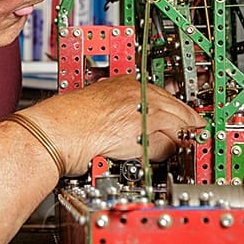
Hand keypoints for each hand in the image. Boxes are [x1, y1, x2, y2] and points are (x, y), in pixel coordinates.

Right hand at [21, 75, 206, 175]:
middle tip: (192, 142)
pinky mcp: (140, 130)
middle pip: (182, 109)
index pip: (169, 96)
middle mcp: (137, 91)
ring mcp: (140, 108)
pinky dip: (166, 154)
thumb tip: (141, 125)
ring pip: (179, 126)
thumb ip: (124, 110)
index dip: (181, 114)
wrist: (52, 132)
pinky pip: (167, 144)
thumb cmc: (66, 123)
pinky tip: (154, 160)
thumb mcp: (99, 105)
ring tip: (174, 154)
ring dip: (180, 142)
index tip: (188, 125)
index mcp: (127, 83)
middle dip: (189, 128)